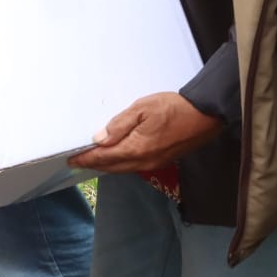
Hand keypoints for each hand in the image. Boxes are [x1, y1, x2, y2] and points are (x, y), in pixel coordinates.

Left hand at [67, 92, 223, 172]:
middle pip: (112, 167)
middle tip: (78, 159)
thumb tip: (99, 138)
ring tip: (93, 157)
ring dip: (107, 164)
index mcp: (136, 149)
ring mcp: (154, 163)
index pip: (103, 157)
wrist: (205, 115)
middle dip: (94, 163)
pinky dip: (120, 162)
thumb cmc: (174, 108)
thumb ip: (119, 125)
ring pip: (123, 168)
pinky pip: (134, 165)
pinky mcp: (161, 159)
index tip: (71, 158)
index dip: (86, 158)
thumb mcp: (142, 109)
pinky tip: (116, 155)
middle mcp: (143, 161)